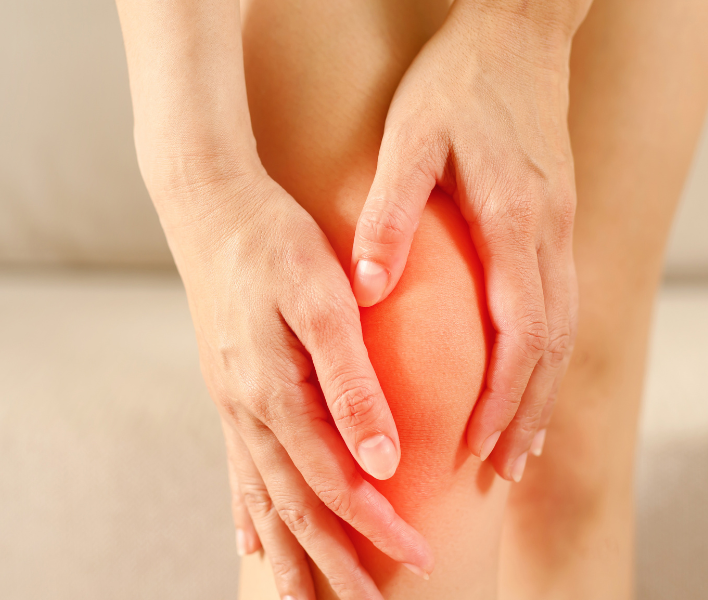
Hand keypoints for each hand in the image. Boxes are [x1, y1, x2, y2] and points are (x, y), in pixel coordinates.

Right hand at [150, 166, 433, 599]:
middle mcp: (247, 412)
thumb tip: (383, 461)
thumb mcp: (324, 302)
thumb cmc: (273, 244)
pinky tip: (248, 538)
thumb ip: (351, 384)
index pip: (334, 481)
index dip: (375, 526)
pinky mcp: (227, 391)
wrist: (209, 207)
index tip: (418, 558)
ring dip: (285, 551)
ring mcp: (231, 405)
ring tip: (299, 599)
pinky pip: (237, 469)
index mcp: (274, 394)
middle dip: (332, 561)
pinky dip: (247, 512)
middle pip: (293, 505)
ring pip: (262, 497)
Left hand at [349, 1, 584, 480]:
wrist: (518, 29)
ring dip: (541, 392)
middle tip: (500, 472)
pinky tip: (525, 374)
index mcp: (515, 222)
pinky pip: (560, 302)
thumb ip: (390, 215)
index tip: (474, 447)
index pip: (518, 333)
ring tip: (517, 447)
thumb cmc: (459, 83)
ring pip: (563, 329)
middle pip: (550, 347)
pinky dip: (545, 353)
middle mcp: (549, 235)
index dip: (500, 398)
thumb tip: (364, 289)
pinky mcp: (556, 217)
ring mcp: (561, 227)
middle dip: (525, 414)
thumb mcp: (411, 140)